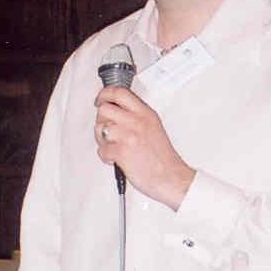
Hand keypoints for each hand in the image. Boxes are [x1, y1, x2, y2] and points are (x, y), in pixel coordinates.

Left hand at [94, 86, 194, 209]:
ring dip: (102, 139)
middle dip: (101, 120)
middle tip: (106, 130)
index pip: (120, 93)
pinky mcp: (122, 152)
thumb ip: (137, 116)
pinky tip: (115, 159)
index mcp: (145, 113)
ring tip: (113, 147)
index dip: (104, 94)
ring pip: (100, 128)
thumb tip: (117, 110)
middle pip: (104, 109)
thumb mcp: (154, 127)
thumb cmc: (162, 157)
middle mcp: (137, 122)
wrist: (170, 177)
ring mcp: (129, 136)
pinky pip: (101, 149)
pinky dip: (105, 156)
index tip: (99, 100)